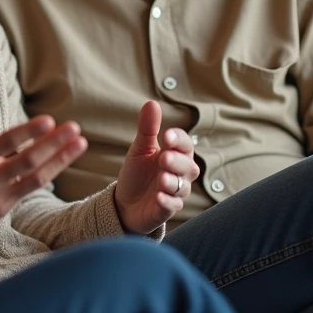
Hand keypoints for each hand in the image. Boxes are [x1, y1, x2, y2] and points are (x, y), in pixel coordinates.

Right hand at [0, 96, 87, 246]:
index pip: (5, 144)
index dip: (28, 132)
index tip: (49, 120)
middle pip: (28, 161)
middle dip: (54, 144)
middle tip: (75, 127)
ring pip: (36, 178)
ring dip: (60, 160)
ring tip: (80, 143)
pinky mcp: (1, 209)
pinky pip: (29, 189)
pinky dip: (48, 174)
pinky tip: (62, 159)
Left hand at [115, 100, 198, 234]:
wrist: (125, 202)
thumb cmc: (137, 173)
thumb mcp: (139, 148)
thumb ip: (147, 128)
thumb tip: (152, 103)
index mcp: (175, 154)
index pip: (185, 144)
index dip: (178, 140)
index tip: (166, 136)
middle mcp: (180, 173)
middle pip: (188, 166)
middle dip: (177, 161)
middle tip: (163, 158)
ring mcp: (175, 192)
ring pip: (182, 186)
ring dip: (172, 182)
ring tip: (161, 177)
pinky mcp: (167, 209)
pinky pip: (173, 206)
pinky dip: (167, 202)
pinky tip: (159, 197)